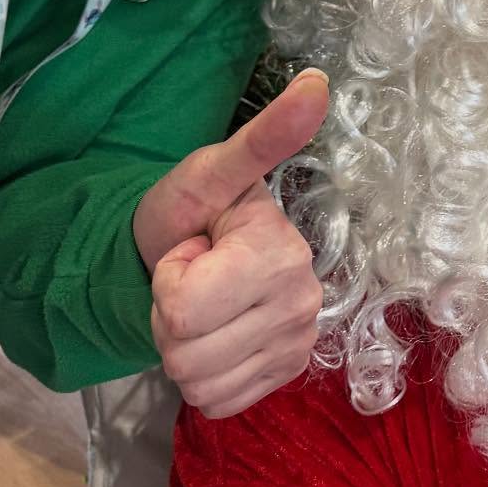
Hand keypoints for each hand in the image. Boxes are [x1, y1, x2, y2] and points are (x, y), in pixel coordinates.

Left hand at [136, 70, 328, 418]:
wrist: (187, 250)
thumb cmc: (193, 208)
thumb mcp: (210, 170)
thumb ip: (263, 137)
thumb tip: (316, 82)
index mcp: (283, 254)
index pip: (184, 309)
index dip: (171, 279)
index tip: (194, 247)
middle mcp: (304, 302)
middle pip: (188, 354)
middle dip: (172, 318)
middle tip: (193, 278)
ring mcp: (299, 344)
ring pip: (198, 384)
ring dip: (183, 348)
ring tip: (202, 304)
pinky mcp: (286, 375)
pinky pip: (217, 404)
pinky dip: (203, 377)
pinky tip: (217, 335)